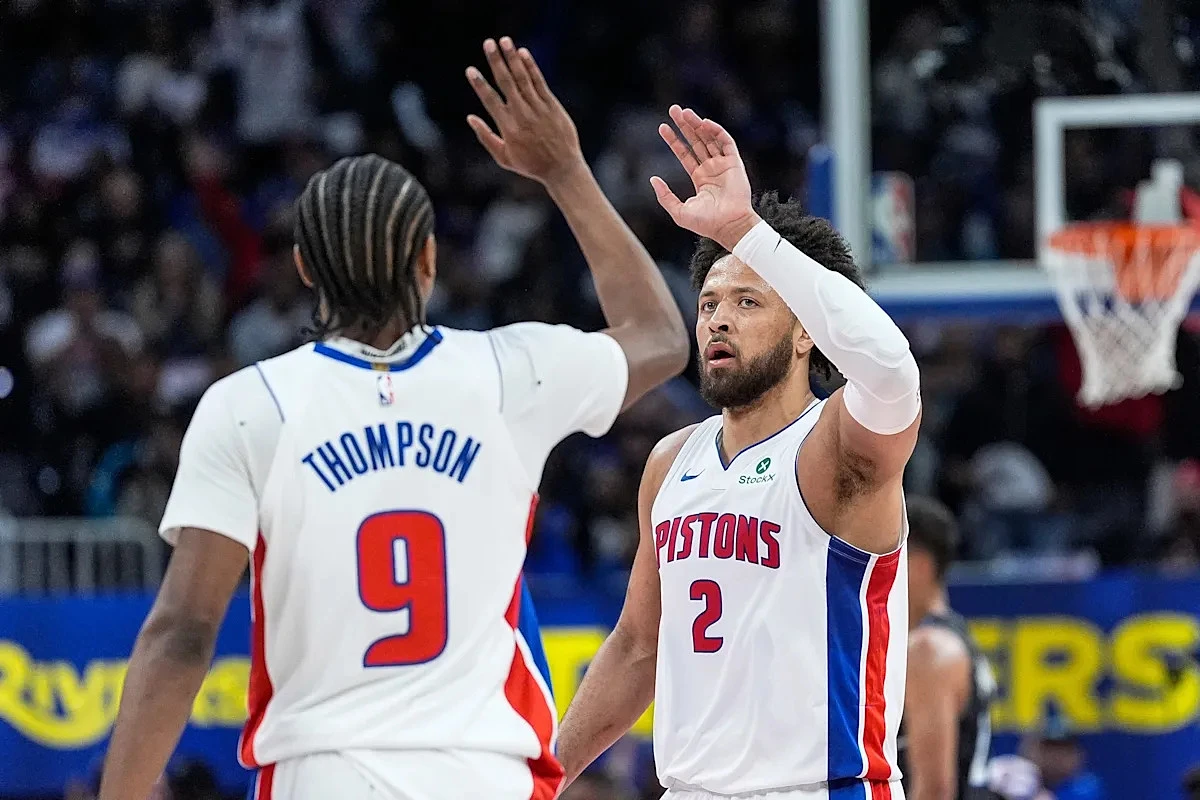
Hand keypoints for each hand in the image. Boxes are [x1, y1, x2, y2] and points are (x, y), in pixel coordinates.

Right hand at [466, 37, 583, 185]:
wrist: (562, 168)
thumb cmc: (531, 165)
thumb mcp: (504, 157)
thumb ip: (486, 137)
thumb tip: (470, 118)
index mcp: (508, 128)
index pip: (491, 101)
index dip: (480, 84)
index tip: (470, 70)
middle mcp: (522, 115)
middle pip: (506, 83)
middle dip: (496, 61)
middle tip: (488, 43)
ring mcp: (538, 109)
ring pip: (523, 78)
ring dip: (513, 58)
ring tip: (504, 41)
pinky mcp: (552, 105)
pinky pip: (540, 82)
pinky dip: (531, 67)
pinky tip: (523, 53)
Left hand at [651, 106, 759, 250]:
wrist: (729, 226)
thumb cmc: (706, 224)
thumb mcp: (679, 211)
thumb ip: (664, 196)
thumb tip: (653, 179)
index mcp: (700, 178)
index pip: (684, 154)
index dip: (674, 140)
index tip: (662, 127)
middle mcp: (711, 169)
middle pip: (696, 141)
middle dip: (685, 125)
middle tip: (673, 109)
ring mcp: (723, 165)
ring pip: (709, 138)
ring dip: (697, 124)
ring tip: (684, 112)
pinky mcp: (734, 163)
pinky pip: (726, 142)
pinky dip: (716, 131)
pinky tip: (703, 123)